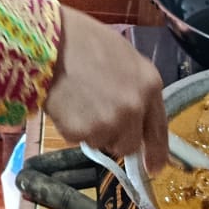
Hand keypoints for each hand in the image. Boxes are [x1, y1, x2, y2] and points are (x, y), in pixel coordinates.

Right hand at [44, 7, 167, 173]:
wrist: (50, 40)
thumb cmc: (86, 41)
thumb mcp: (125, 59)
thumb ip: (137, 90)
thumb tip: (139, 117)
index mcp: (150, 85)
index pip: (159, 130)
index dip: (157, 154)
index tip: (154, 169)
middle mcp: (134, 108)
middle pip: (128, 145)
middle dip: (115, 137)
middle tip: (97, 115)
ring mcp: (108, 122)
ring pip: (102, 142)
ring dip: (91, 129)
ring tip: (79, 100)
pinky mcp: (80, 131)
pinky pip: (78, 138)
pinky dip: (71, 125)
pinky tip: (67, 102)